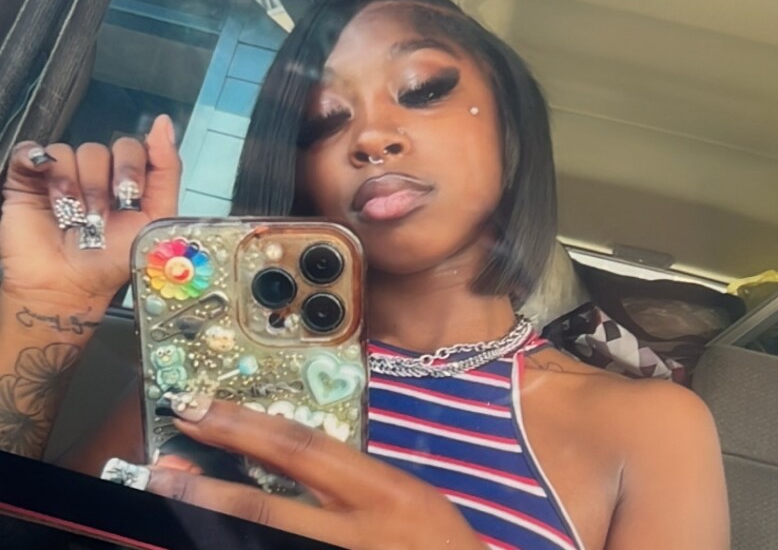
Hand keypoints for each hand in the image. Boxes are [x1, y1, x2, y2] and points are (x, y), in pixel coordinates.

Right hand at [0, 115, 180, 306]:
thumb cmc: (112, 259)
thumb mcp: (156, 216)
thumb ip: (167, 169)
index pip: (134, 147)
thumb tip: (163, 124)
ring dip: (74, 189)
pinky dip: (40, 165)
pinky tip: (49, 192)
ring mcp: (62, 175)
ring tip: (73, 218)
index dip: (132, 167)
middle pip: (103, 148)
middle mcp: (96, 175)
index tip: (130, 194)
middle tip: (99, 215)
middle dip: (103, 184)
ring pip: (71, 152)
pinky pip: (32, 151)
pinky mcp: (28, 179)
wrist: (68, 287)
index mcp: (127, 181)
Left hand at [146, 398, 486, 549]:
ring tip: (169, 490)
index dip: (247, 427)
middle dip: (216, 473)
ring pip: (264, 537)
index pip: (301, 450)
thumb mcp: (402, 491)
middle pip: (269, 501)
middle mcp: (354, 529)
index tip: (206, 409)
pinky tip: (206, 531)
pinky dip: (237, 542)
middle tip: (172, 447)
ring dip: (211, 515)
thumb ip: (349, 473)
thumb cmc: (439, 539)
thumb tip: (289, 452)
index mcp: (378, 490)